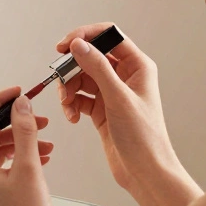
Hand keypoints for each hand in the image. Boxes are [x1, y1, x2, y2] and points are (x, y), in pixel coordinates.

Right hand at [56, 23, 177, 192]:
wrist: (144, 170)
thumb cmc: (143, 136)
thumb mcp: (117, 98)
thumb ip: (97, 68)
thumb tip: (78, 44)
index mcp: (137, 66)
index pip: (109, 36)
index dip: (85, 36)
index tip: (63, 45)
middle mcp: (125, 76)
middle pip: (89, 57)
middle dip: (71, 69)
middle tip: (61, 81)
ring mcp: (112, 93)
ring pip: (81, 78)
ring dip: (68, 90)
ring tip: (68, 105)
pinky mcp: (101, 109)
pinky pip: (79, 97)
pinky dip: (71, 104)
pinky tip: (73, 117)